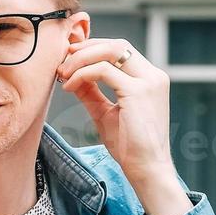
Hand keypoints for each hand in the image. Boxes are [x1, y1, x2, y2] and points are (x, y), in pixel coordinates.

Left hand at [55, 38, 191, 214]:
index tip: (69, 60)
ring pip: (110, 51)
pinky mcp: (138, 91)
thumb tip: (71, 75)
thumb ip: (91, 92)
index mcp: (150, 78)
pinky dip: (82, 74)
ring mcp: (148, 82)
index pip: (120, 49)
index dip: (92, 49)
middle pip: (116, 44)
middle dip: (85, 49)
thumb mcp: (106, 112)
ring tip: (62, 74)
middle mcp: (153, 75)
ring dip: (81, 59)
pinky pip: (102, 70)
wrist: (146, 169)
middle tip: (62, 63)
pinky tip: (69, 86)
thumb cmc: (130, 146)